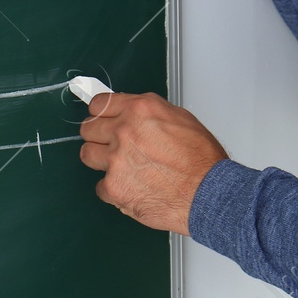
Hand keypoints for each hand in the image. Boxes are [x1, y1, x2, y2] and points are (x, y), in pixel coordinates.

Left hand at [78, 91, 228, 236]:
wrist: (210, 194)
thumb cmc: (202, 160)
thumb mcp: (179, 118)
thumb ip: (149, 113)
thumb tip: (132, 112)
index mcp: (139, 110)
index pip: (99, 104)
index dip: (100, 114)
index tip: (102, 120)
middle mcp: (124, 131)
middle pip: (88, 128)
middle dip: (98, 136)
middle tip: (112, 145)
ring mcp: (116, 159)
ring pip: (87, 155)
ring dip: (101, 161)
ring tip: (122, 168)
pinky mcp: (114, 187)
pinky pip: (100, 187)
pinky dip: (113, 190)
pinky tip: (132, 188)